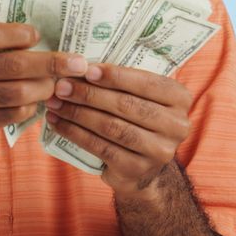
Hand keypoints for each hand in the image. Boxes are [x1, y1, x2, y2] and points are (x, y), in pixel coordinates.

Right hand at [0, 21, 88, 163]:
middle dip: (50, 64)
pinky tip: (39, 103)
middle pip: (11, 64)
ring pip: (14, 92)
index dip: (21, 34)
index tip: (40, 35)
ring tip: (59, 86)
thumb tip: (39, 38)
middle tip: (77, 64)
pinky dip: (30, 108)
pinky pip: (11, 114)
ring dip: (43, 89)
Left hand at [44, 63, 192, 196]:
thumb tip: (82, 65)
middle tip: (61, 86)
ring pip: (111, 127)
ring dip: (78, 113)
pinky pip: (101, 147)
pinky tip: (58, 124)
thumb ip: (125, 81)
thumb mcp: (142, 97)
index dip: (115, 76)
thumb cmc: (137, 120)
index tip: (87, 70)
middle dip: (89, 94)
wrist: (144, 169)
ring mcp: (159, 151)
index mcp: (179, 98)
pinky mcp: (137, 169)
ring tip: (55, 103)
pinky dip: (75, 134)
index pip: (146, 83)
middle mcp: (176, 125)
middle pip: (126, 105)